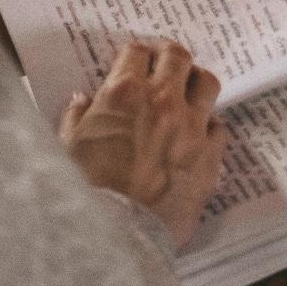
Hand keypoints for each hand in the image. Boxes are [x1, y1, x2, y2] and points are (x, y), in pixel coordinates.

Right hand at [60, 41, 227, 248]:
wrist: (115, 235)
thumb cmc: (85, 192)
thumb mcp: (67, 148)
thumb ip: (76, 118)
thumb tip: (82, 102)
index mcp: (123, 93)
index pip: (137, 51)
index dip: (135, 55)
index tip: (135, 63)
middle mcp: (163, 101)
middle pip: (178, 56)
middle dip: (169, 57)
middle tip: (164, 68)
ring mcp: (191, 127)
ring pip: (208, 83)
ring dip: (196, 83)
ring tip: (188, 93)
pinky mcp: (210, 156)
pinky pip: (219, 127)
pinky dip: (209, 126)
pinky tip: (198, 135)